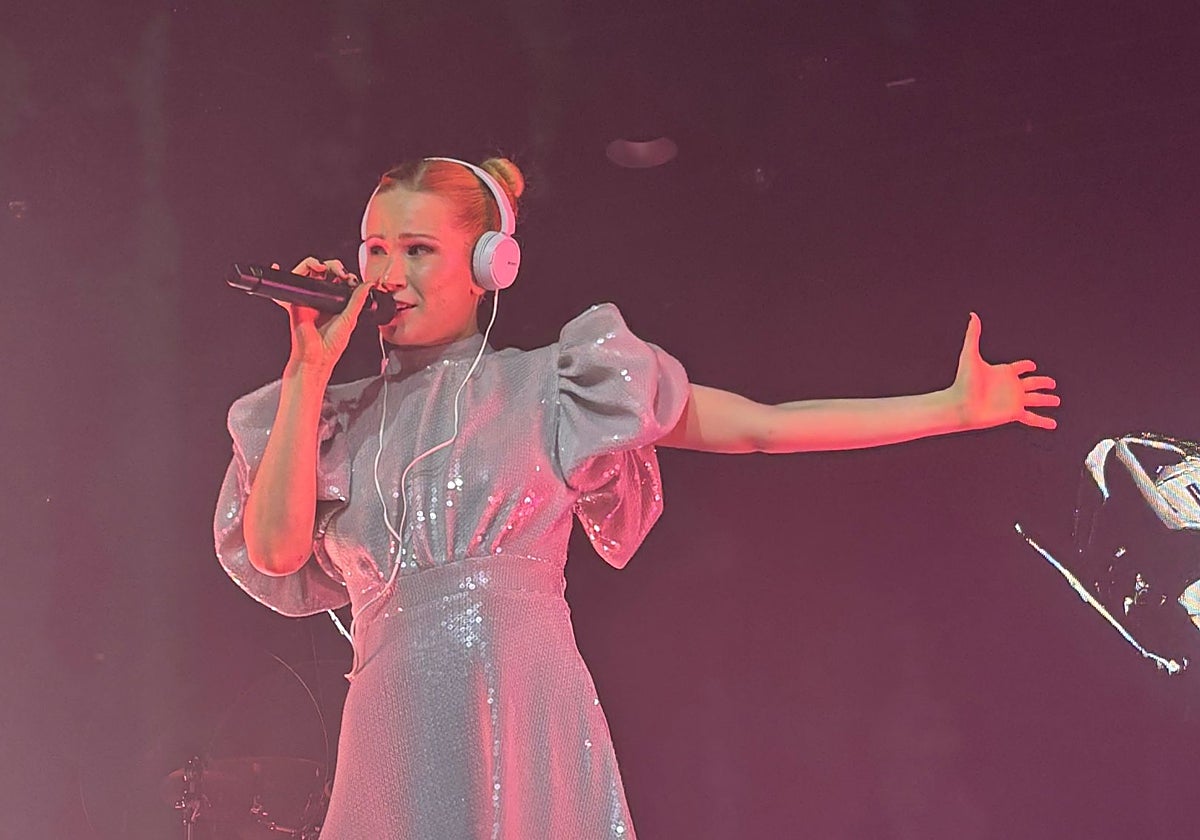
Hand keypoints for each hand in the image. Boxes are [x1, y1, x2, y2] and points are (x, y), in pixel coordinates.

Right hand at [274, 257, 374, 376]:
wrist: (315, 358)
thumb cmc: (331, 346)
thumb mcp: (349, 319)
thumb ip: (357, 300)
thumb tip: (368, 285)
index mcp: (337, 303)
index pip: (340, 280)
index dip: (345, 274)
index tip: (351, 278)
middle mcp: (322, 299)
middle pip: (325, 272)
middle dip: (333, 266)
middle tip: (340, 272)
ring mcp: (308, 299)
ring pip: (309, 273)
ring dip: (313, 264)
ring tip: (321, 267)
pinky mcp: (295, 302)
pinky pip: (291, 284)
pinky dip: (283, 275)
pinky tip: (278, 266)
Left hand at [949, 312, 1059, 430]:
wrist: (960, 405)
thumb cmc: (963, 381)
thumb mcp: (970, 355)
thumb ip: (973, 335)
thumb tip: (972, 315)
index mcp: (1003, 372)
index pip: (1019, 367)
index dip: (1026, 365)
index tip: (1032, 365)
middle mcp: (1011, 386)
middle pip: (1032, 382)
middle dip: (1043, 382)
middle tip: (1052, 382)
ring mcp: (1013, 400)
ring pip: (1036, 399)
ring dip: (1047, 399)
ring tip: (1057, 400)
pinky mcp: (1014, 413)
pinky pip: (1032, 418)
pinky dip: (1043, 422)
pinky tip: (1053, 425)